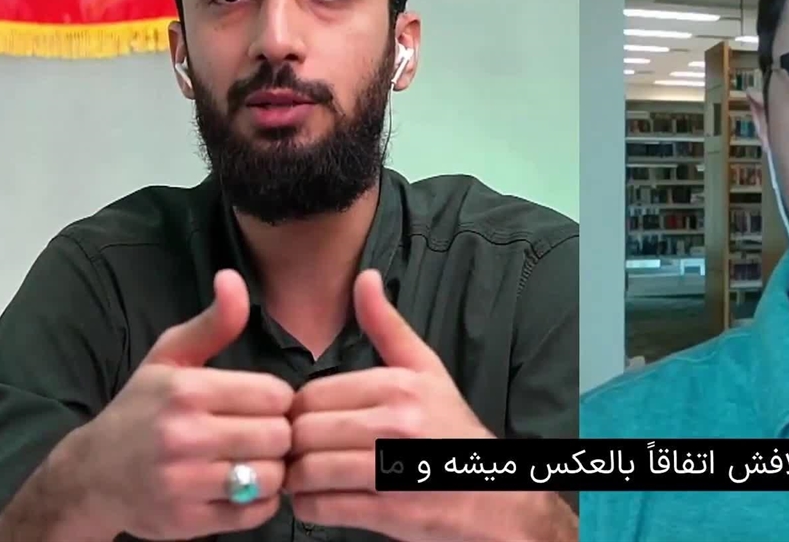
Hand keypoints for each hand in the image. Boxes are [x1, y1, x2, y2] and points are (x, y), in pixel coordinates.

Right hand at [68, 270, 293, 539]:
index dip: (277, 400)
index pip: (275, 395)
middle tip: (262, 434)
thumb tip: (234, 278)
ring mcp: (185, 482)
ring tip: (253, 460)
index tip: (263, 405)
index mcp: (186, 391)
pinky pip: (257, 512)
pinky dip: (260, 501)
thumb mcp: (169, 360)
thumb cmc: (140, 411)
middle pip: (279, 436)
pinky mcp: (188, 521)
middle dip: (278, 435)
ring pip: (272, 476)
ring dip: (272, 469)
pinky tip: (242, 486)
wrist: (90, 476)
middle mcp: (183, 436)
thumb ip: (213, 323)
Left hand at [287, 270, 553, 540]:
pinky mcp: (386, 512)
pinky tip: (327, 499)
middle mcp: (395, 424)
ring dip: (300, 480)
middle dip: (296, 447)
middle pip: (304, 433)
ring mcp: (391, 471)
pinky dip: (312, 507)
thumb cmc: (451, 429)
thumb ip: (387, 327)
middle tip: (306, 454)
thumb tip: (364, 277)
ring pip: (306, 471)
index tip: (314, 423)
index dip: (302, 412)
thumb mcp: (426, 371)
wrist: (493, 493)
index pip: (311, 395)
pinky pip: (319, 508)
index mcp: (398, 386)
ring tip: (313, 478)